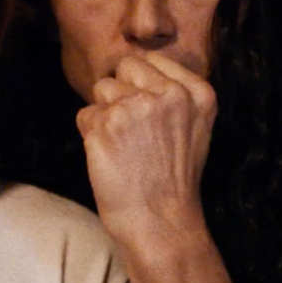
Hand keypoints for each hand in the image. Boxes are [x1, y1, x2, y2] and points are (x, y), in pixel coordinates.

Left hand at [74, 53, 215, 238]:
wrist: (160, 223)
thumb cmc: (172, 179)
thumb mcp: (194, 127)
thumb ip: (173, 93)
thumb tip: (133, 67)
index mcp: (196, 92)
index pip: (150, 60)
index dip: (141, 86)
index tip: (150, 119)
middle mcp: (169, 94)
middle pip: (124, 67)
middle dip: (121, 93)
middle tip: (134, 132)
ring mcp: (136, 107)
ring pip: (101, 89)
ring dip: (104, 115)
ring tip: (124, 147)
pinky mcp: (106, 124)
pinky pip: (84, 115)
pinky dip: (90, 135)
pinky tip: (110, 157)